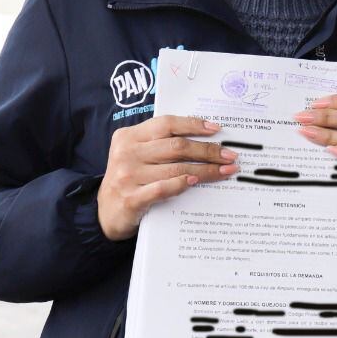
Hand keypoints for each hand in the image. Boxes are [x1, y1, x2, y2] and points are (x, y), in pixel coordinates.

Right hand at [98, 116, 238, 241]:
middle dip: (208, 150)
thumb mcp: (138, 155)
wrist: (106, 213)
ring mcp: (127, 176)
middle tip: (230, 155)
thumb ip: (160, 144)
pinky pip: (163, 188)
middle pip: (176, 146)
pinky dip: (182, 184)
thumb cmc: (130, 179)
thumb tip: (204, 139)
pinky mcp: (131, 199)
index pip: (166, 124)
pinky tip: (197, 183)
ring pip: (176, 169)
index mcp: (129, 137)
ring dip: (206, 170)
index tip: (216, 130)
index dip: (193, 124)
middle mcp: (127, 153)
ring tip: (226, 171)